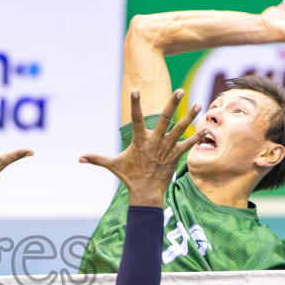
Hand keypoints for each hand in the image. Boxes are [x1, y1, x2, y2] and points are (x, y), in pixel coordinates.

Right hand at [80, 90, 199, 205]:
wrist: (146, 194)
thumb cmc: (129, 177)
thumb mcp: (112, 165)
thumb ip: (96, 159)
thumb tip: (79, 158)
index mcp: (139, 141)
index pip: (136, 119)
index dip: (135, 104)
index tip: (136, 91)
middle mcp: (155, 142)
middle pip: (165, 119)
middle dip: (172, 104)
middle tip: (180, 90)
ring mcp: (167, 149)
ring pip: (180, 129)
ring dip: (189, 117)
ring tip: (198, 104)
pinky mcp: (175, 156)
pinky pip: (188, 144)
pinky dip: (197, 136)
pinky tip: (206, 127)